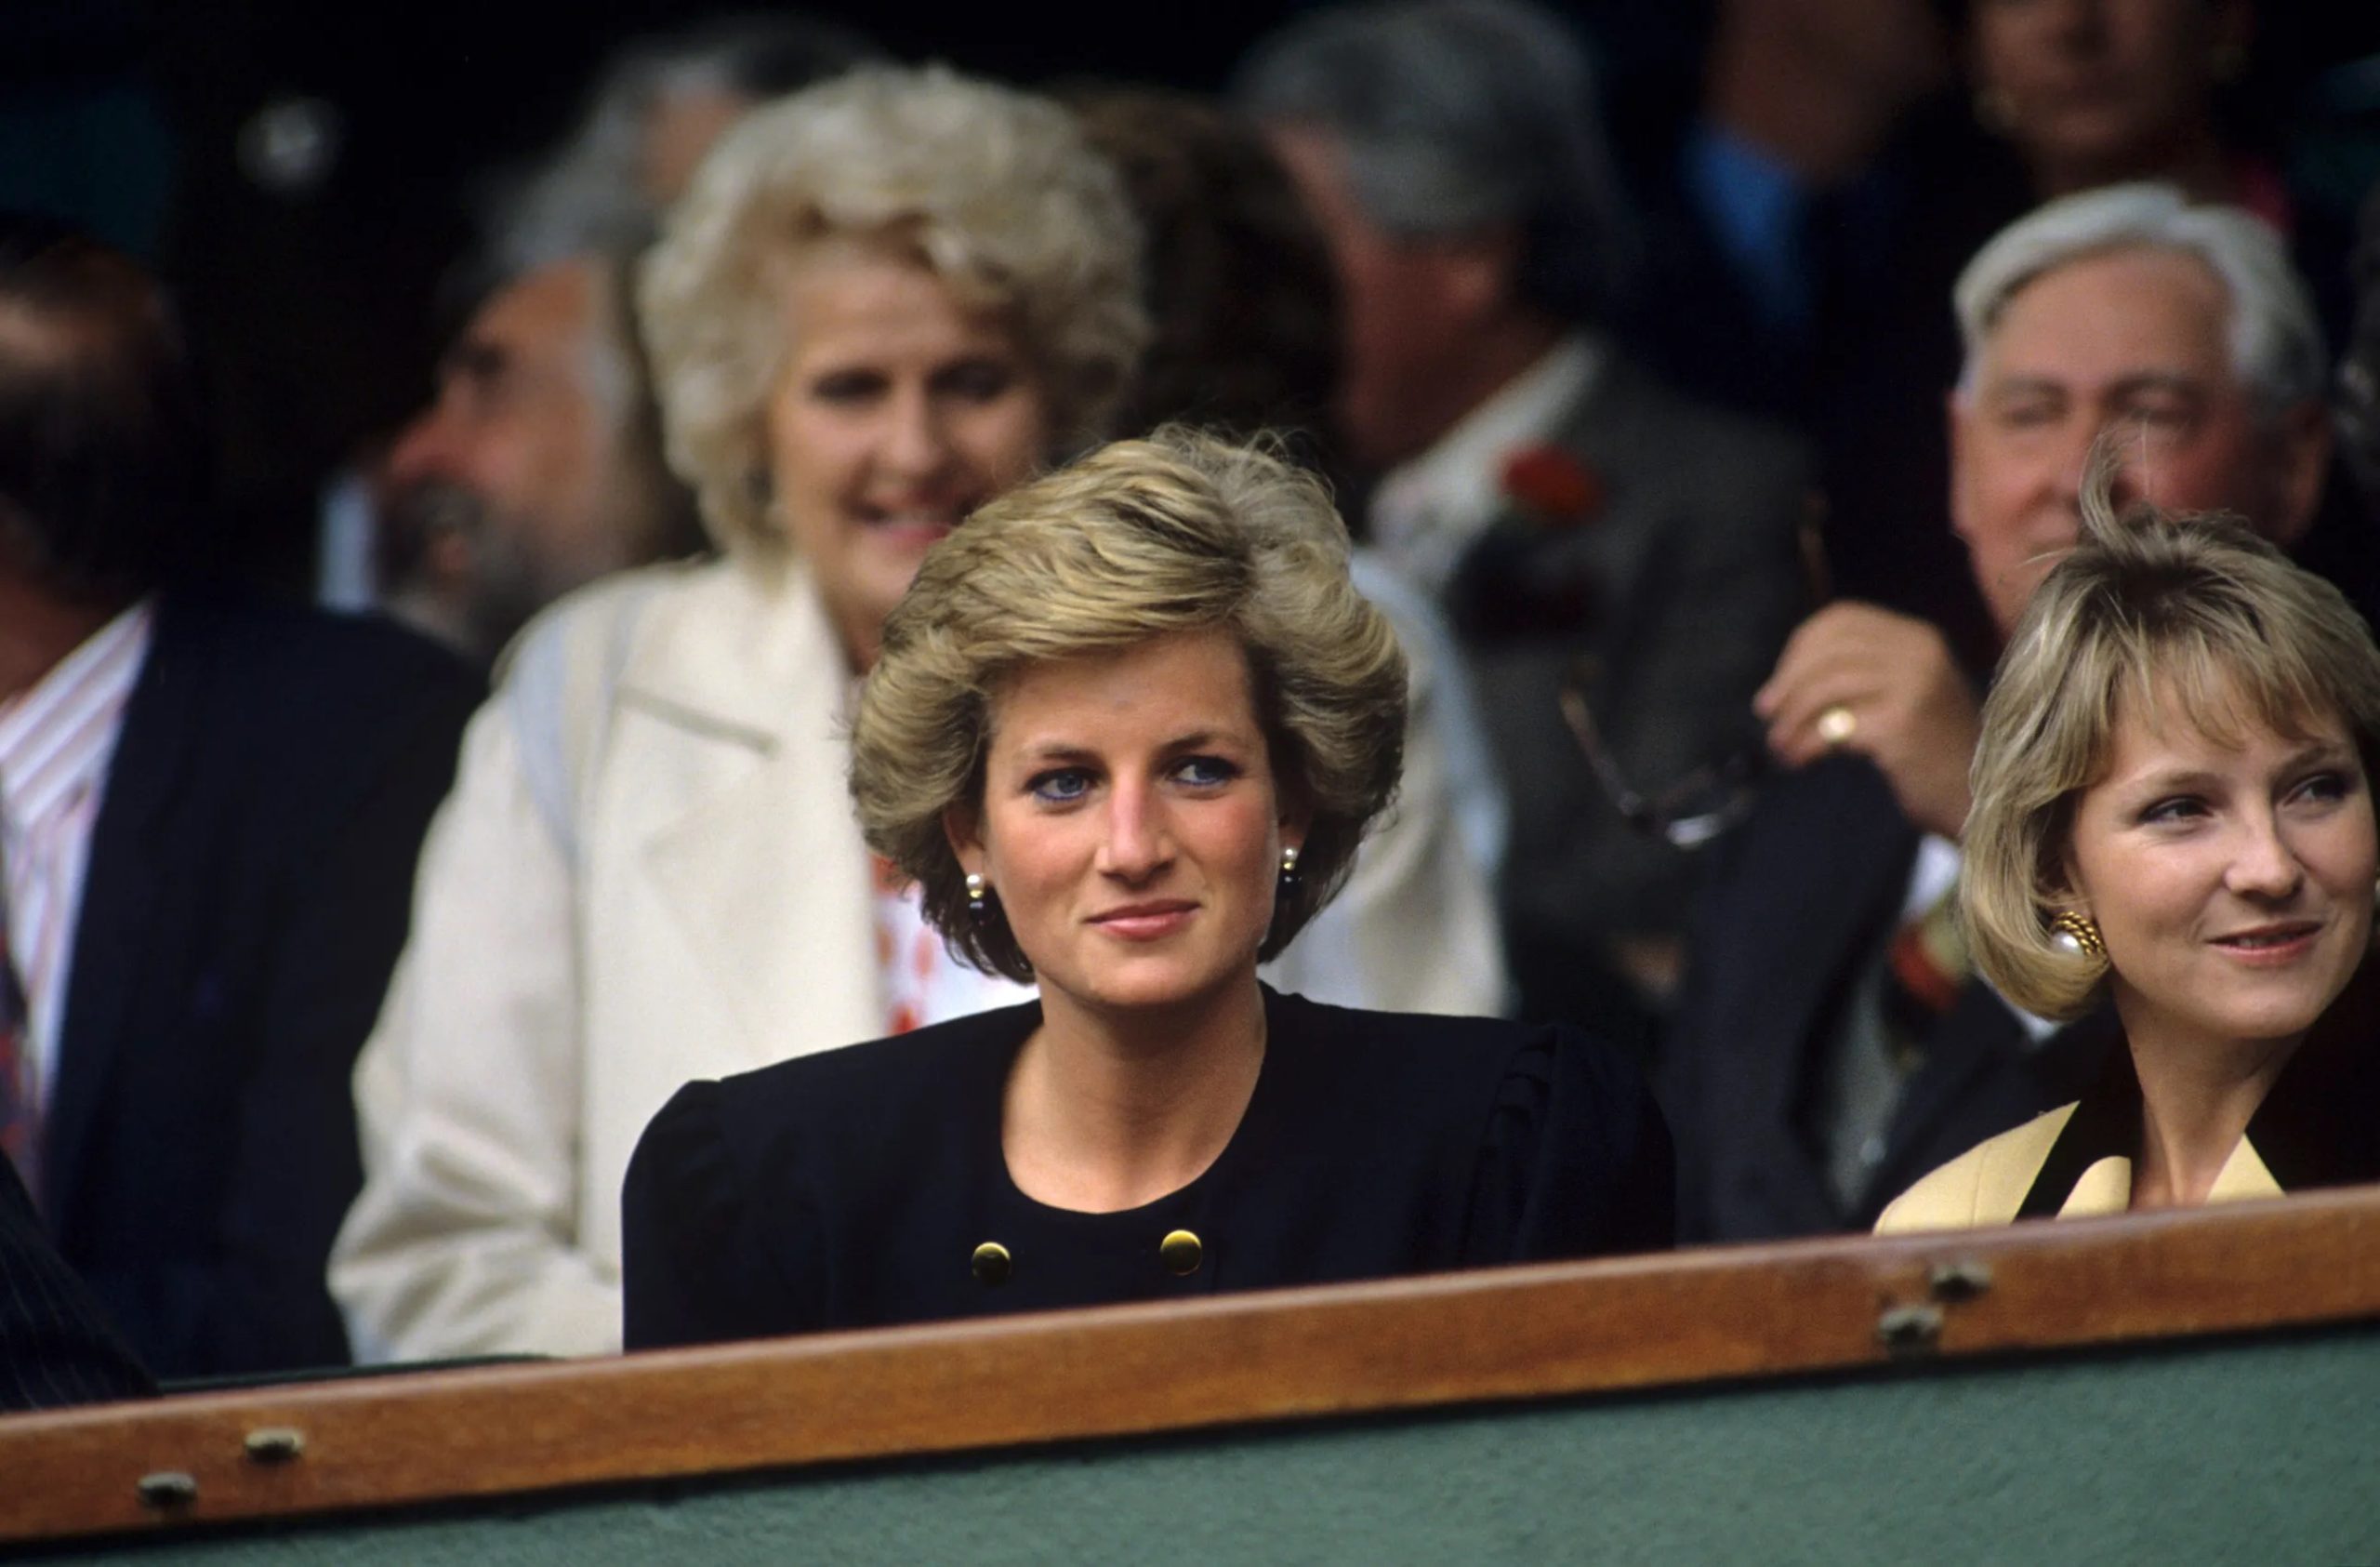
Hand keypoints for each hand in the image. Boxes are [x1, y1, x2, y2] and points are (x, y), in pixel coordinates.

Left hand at [1753, 601, 1981, 840]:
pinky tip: (1799, 760)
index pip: (1842, 618)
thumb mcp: (1903, 695)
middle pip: (1829, 649)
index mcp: (1917, 637)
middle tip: (1765, 713)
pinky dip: (1805, 743)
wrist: (1981, 801)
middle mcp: (1919, 652)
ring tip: (1780, 745)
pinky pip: (1833, 727)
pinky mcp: (1902, 726)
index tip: (1779, 683)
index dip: (1800, 647)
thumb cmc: (1932, 753)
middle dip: (1787, 681)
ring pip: (1826, 686)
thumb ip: (1859, 674)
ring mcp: (1914, 686)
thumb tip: (1785, 680)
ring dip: (1791, 718)